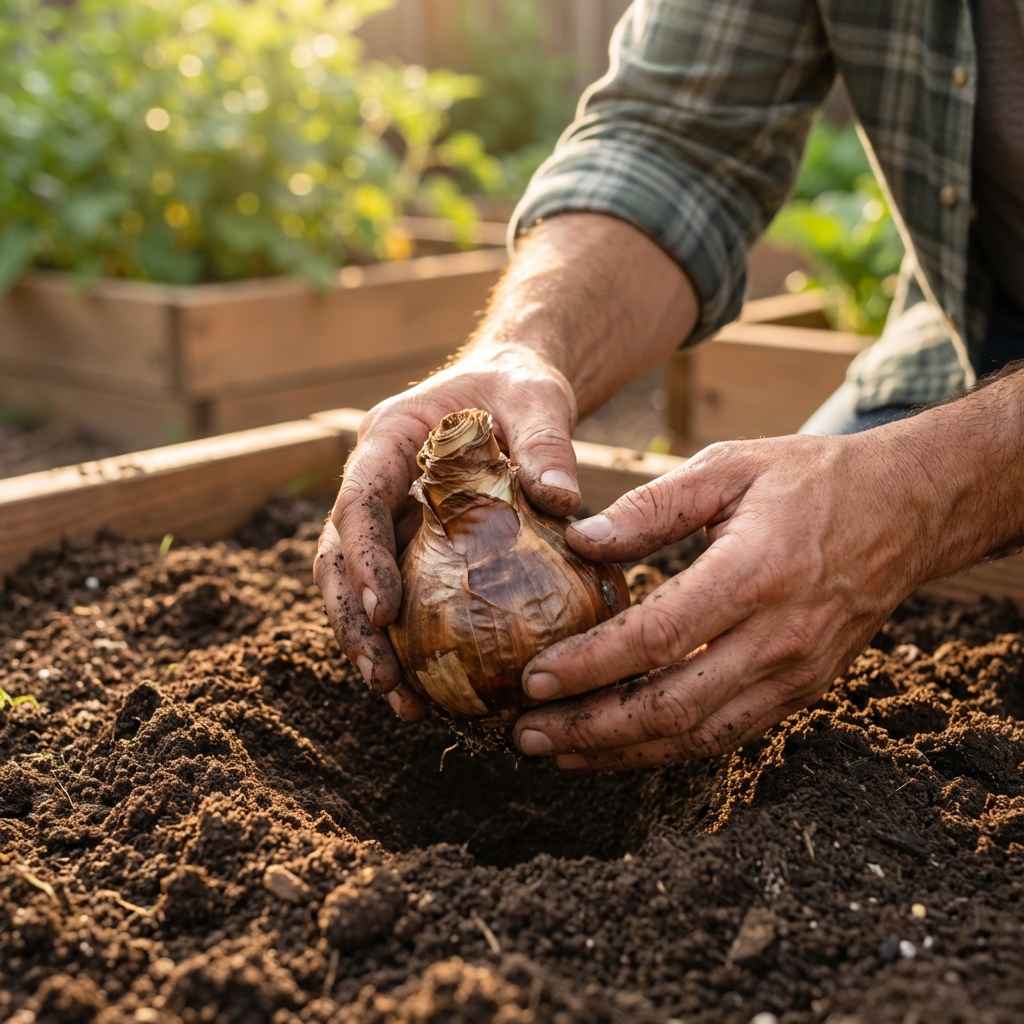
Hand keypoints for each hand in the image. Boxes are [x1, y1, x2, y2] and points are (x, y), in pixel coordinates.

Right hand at [314, 343, 582, 720]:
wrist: (510, 389)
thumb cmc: (519, 388)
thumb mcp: (538, 401)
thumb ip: (547, 443)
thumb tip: (564, 501)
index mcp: (388, 439)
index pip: (358, 500)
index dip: (362, 557)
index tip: (386, 610)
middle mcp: (374, 480)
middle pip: (337, 557)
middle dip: (353, 621)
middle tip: (384, 679)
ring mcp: (387, 515)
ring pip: (354, 586)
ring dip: (371, 645)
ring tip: (403, 703)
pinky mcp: (409, 543)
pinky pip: (399, 595)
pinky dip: (408, 642)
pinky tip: (433, 689)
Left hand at [511, 430, 940, 767]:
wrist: (905, 508)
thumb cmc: (809, 478)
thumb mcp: (728, 466)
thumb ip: (651, 505)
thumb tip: (580, 540)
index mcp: (754, 573)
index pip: (656, 638)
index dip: (589, 666)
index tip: (534, 679)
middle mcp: (778, 637)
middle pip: (670, 706)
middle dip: (590, 730)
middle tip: (527, 734)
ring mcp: (795, 672)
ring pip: (697, 736)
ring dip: (622, 753)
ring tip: (559, 753)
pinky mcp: (803, 689)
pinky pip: (727, 734)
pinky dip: (668, 749)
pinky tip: (621, 747)